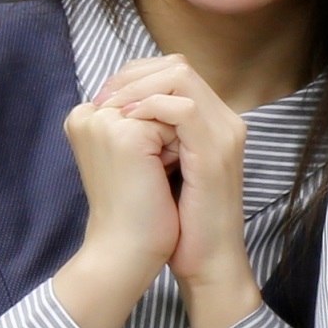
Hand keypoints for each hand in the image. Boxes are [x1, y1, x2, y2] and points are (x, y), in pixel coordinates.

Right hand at [48, 99, 184, 327]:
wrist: (129, 252)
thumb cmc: (136, 209)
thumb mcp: (137, 153)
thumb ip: (143, 118)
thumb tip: (177, 84)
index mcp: (85, 117)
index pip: (141, 89)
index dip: (164, 121)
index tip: (153, 164)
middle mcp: (87, 113)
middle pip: (155, 89)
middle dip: (171, 123)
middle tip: (158, 170)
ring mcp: (103, 120)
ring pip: (167, 103)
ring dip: (176, 134)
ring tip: (158, 174)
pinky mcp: (124, 134)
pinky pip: (175, 119)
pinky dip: (181, 146)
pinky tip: (162, 178)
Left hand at [95, 55, 262, 327]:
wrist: (205, 262)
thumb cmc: (180, 223)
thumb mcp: (164, 168)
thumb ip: (152, 137)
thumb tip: (114, 115)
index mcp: (213, 122)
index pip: (174, 71)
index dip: (134, 77)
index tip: (103, 100)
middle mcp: (224, 121)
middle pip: (177, 66)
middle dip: (132, 76)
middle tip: (103, 101)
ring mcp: (224, 134)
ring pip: (180, 76)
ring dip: (137, 88)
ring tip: (112, 110)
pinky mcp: (215, 152)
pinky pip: (183, 107)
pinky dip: (149, 107)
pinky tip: (126, 123)